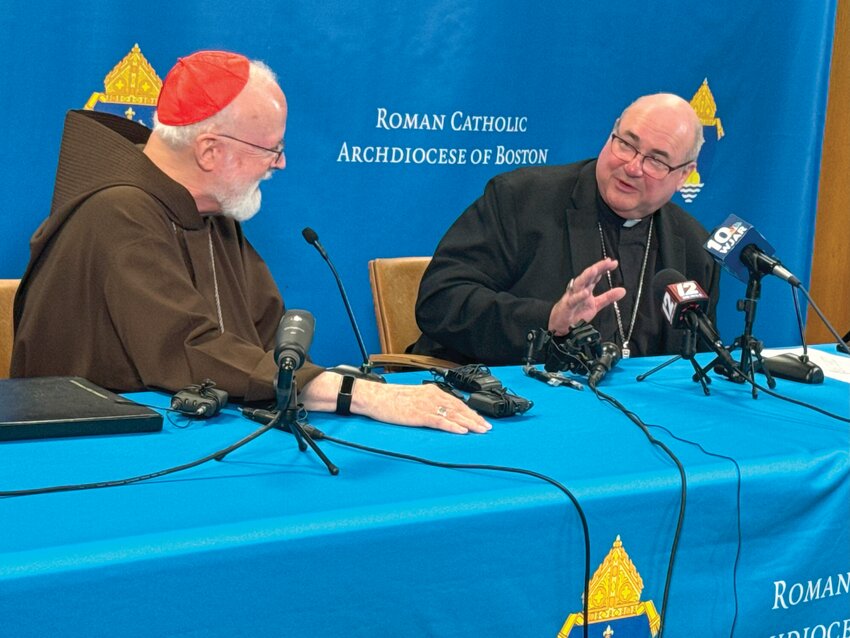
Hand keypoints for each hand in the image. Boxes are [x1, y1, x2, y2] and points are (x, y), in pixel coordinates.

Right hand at [353, 381, 491, 433]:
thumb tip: (441, 412)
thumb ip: (429, 403)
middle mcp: (433, 397)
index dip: (471, 412)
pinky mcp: (419, 415)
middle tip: (487, 427)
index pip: (457, 402)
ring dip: (469, 423)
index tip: (481, 419)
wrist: (375, 397)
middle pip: (459, 409)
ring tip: (480, 430)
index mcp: (433, 392)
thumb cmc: (391, 399)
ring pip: (453, 415)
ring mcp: (427, 406)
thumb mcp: (415, 397)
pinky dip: (453, 427)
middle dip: (475, 418)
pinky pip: (440, 422)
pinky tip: (462, 431)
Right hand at [548, 258, 625, 335]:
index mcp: (586, 288)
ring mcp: (572, 296)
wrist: (561, 325)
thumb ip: (608, 297)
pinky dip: (579, 296)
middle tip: (607, 262)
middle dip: (597, 268)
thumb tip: (623, 290)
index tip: (613, 263)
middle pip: (588, 276)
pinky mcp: (567, 306)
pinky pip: (573, 300)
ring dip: (586, 276)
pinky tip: (586, 292)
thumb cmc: (576, 313)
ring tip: (595, 270)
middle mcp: (579, 289)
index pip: (595, 276)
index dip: (603, 268)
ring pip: (579, 283)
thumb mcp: (596, 305)